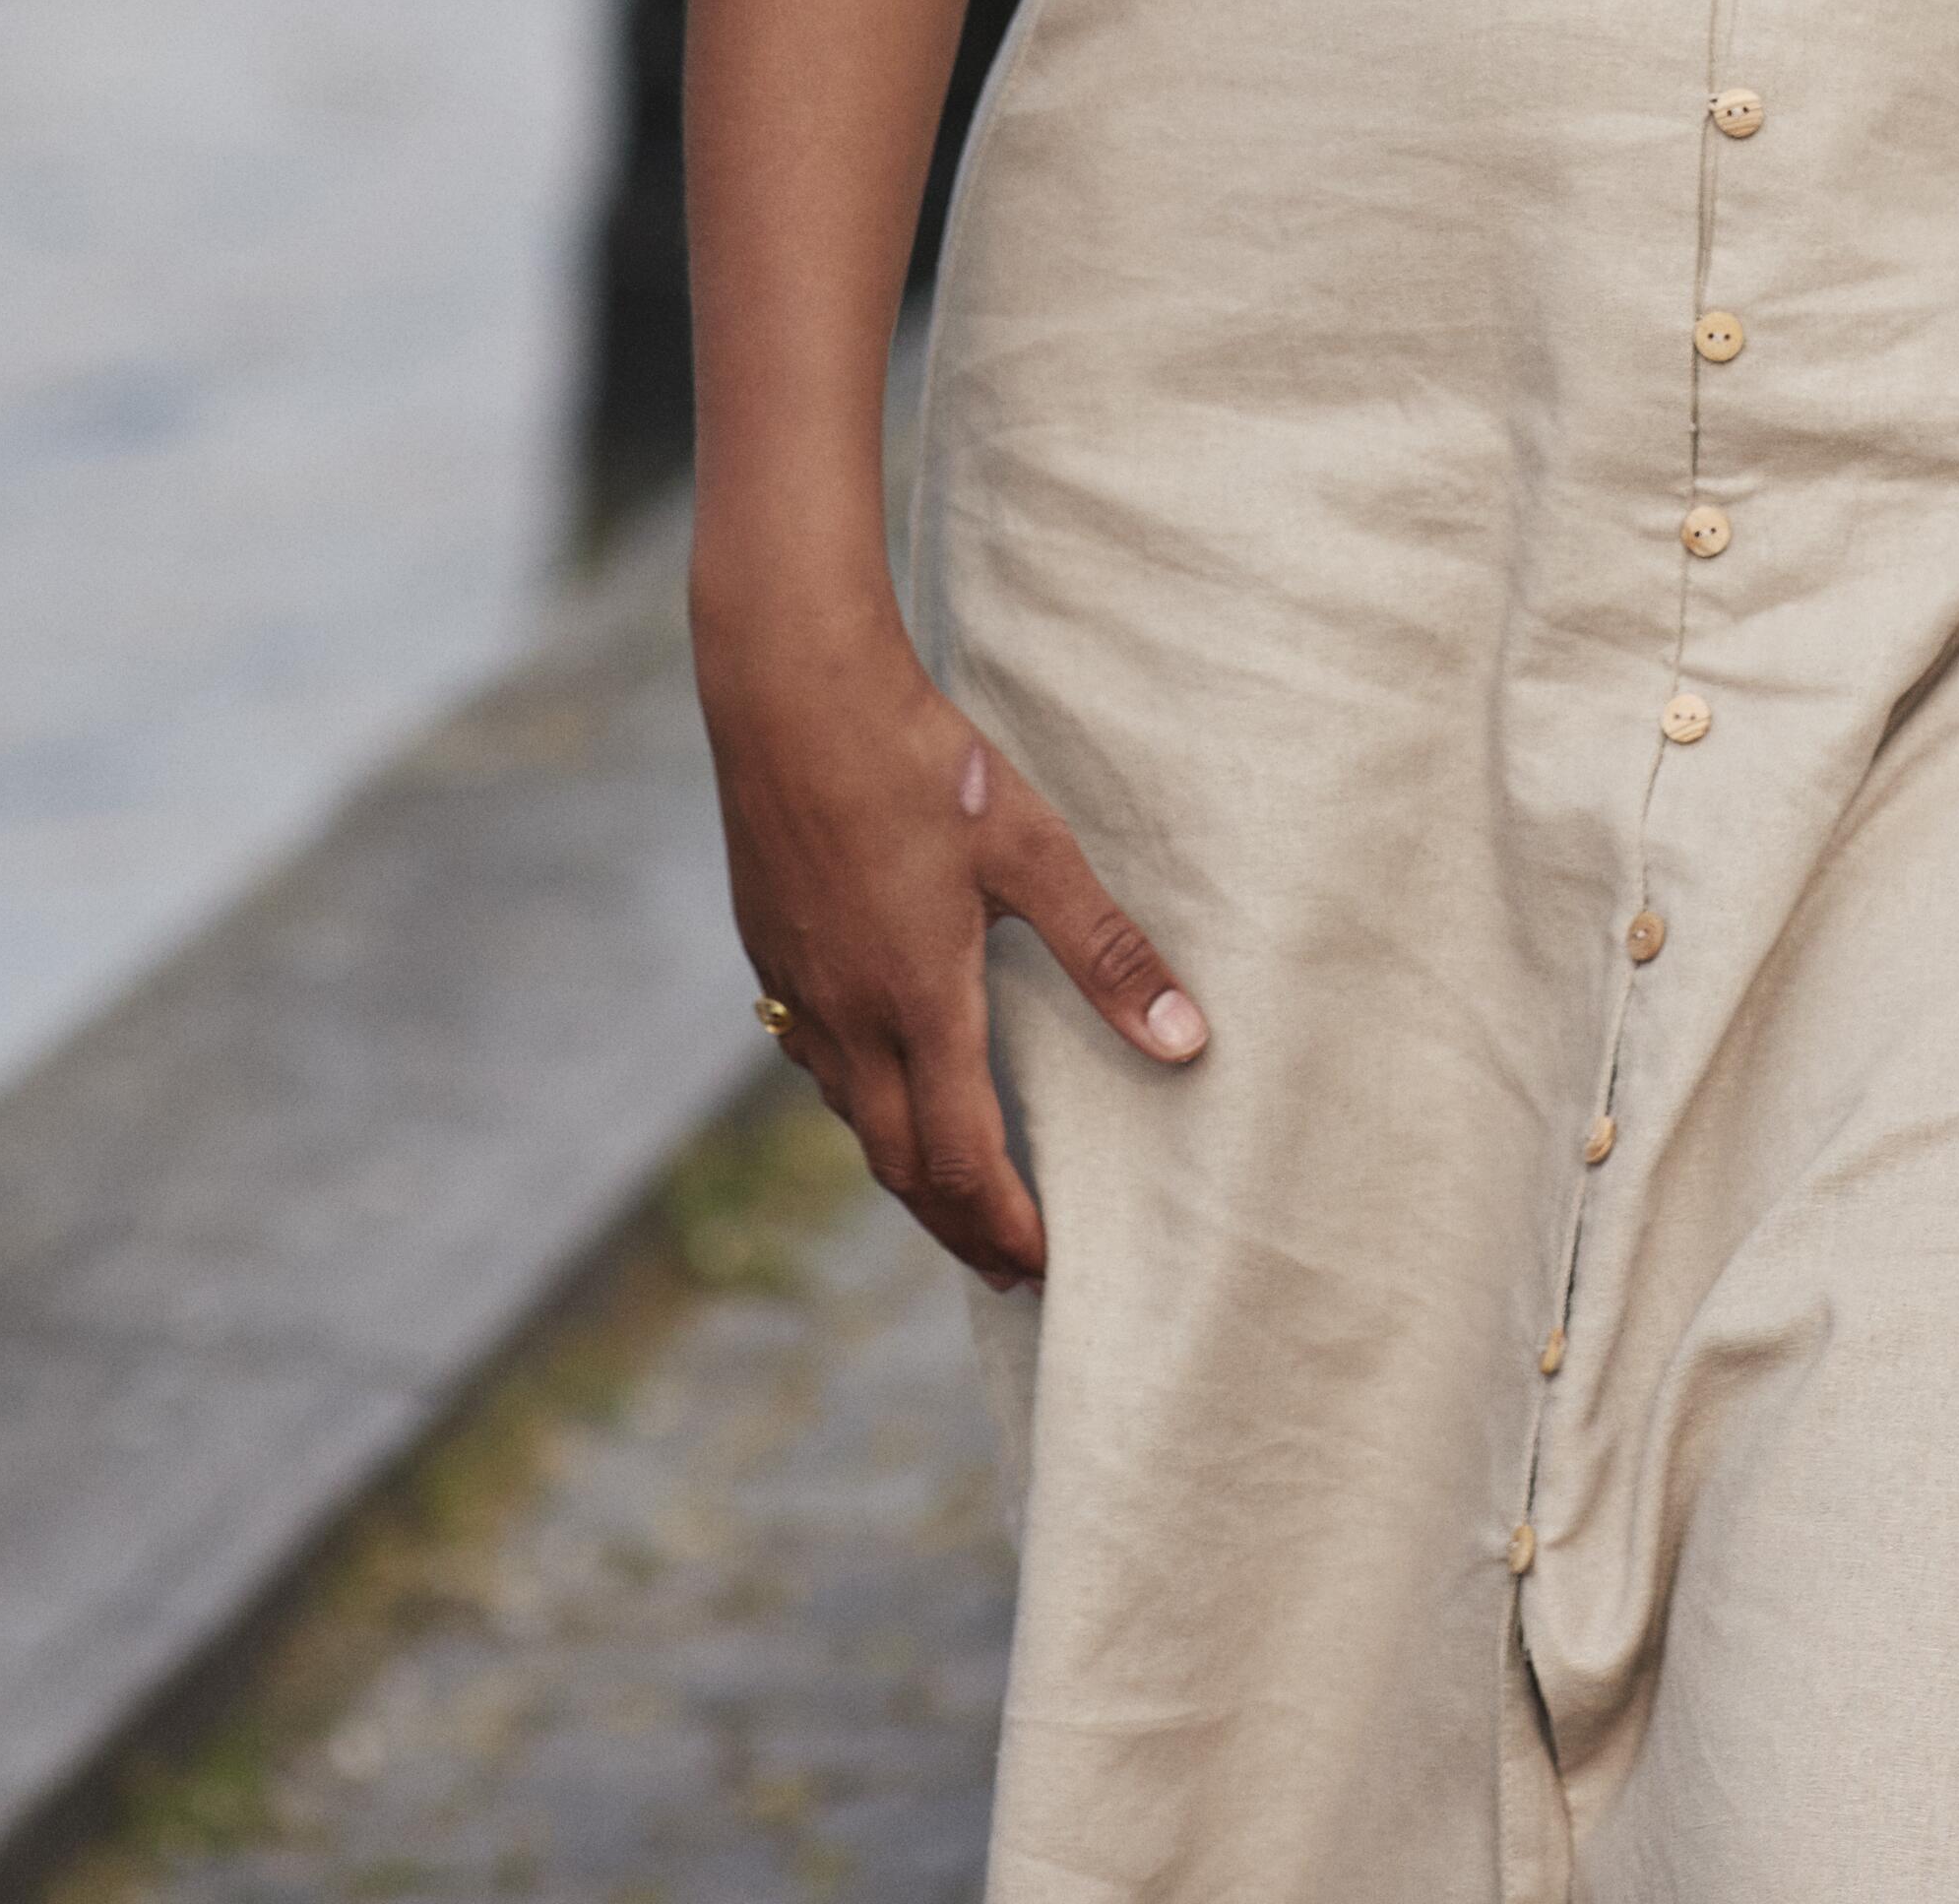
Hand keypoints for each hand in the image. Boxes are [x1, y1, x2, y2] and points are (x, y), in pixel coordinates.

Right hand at [700, 594, 1206, 1290]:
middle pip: (900, 1166)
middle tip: (1007, 1269)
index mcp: (918, 1005)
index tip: (1045, 1265)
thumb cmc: (920, 761)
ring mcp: (798, 988)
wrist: (789, 690)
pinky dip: (862, 1101)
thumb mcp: (1032, 850)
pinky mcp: (771, 948)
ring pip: (853, 1116)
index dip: (1004, 1225)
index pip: (961, 1162)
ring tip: (954, 1193)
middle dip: (957, 1226)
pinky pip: (816, 1060)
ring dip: (907, 1169)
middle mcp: (847, 1017)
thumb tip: (1187, 1042)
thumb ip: (1107, 951)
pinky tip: (885, 1081)